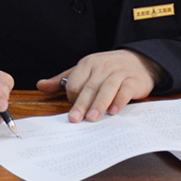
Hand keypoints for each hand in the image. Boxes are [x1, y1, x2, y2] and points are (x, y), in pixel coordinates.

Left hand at [37, 50, 164, 121]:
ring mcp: (119, 73)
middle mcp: (102, 67)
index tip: (74, 111)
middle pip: (89, 87)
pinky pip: (125, 90)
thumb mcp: (85, 70)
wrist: (140, 61)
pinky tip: (114, 111)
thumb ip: (63, 80)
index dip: (72, 98)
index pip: (75, 82)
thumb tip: (41, 86)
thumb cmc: (108, 69)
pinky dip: (119, 100)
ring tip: (92, 118)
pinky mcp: (133, 80)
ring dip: (99, 104)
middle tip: (75, 119)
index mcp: (87, 64)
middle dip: (81, 104)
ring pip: (106, 88)